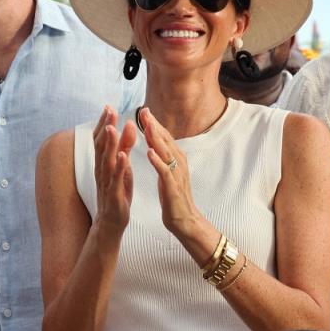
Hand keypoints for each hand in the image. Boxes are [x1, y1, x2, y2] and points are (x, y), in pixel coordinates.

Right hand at [93, 106, 136, 234]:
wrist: (110, 223)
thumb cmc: (117, 194)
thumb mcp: (122, 168)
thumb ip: (124, 150)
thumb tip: (128, 129)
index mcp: (103, 164)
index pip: (101, 139)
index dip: (104, 123)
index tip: (109, 106)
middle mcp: (102, 170)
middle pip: (101, 145)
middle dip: (105, 126)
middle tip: (110, 109)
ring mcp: (107, 182)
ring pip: (106, 160)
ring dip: (110, 143)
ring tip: (113, 127)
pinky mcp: (114, 195)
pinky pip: (116, 179)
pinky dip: (118, 166)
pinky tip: (122, 155)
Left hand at [140, 108, 199, 236]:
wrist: (184, 220)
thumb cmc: (173, 196)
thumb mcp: (166, 171)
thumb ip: (161, 154)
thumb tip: (153, 137)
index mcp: (176, 159)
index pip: (164, 137)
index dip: (154, 123)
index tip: (144, 110)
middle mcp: (179, 163)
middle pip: (166, 140)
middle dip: (155, 125)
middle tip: (144, 111)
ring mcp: (177, 175)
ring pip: (167, 152)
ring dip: (157, 138)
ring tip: (147, 126)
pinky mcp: (173, 187)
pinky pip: (165, 172)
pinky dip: (158, 161)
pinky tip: (150, 152)